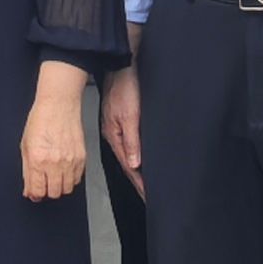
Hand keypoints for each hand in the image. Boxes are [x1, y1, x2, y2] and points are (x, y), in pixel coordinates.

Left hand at [22, 75, 86, 201]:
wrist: (59, 105)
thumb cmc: (41, 120)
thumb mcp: (25, 145)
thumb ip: (27, 171)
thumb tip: (29, 190)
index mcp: (38, 159)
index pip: (38, 190)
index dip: (35, 194)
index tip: (34, 192)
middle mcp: (55, 162)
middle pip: (54, 193)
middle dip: (47, 191)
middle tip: (44, 182)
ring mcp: (70, 161)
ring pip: (67, 189)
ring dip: (59, 186)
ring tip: (54, 176)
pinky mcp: (82, 158)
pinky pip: (78, 179)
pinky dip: (70, 178)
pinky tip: (64, 169)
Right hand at [102, 66, 143, 186]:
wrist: (123, 68)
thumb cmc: (125, 88)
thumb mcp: (131, 116)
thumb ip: (132, 141)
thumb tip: (134, 164)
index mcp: (114, 136)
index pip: (128, 166)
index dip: (138, 182)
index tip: (147, 195)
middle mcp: (114, 135)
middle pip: (127, 164)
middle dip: (137, 181)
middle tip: (147, 195)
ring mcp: (116, 129)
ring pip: (128, 155)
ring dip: (137, 170)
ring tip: (145, 184)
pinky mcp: (121, 122)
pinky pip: (128, 145)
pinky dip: (135, 156)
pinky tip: (140, 160)